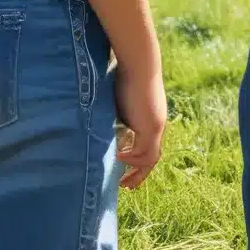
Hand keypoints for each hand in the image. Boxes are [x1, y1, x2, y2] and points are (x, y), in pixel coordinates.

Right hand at [114, 64, 167, 188]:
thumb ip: (112, 113)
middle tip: (127, 187)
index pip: (148, 146)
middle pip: (152, 157)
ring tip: (121, 182)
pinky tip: (118, 159)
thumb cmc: (125, 74)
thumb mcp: (117, 99)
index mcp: (150, 118)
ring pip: (150, 159)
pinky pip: (144, 153)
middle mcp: (156, 124)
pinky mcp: (152, 128)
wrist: (138, 62)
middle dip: (139, 174)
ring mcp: (156, 127)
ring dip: (136, 172)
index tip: (123, 170)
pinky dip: (132, 160)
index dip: (137, 161)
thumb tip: (93, 117)